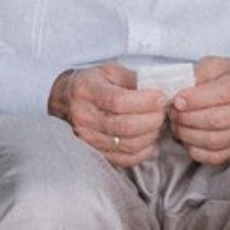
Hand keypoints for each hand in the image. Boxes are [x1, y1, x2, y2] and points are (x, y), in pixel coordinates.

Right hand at [50, 61, 169, 169]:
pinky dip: (144, 151)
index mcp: (85, 90)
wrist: (67, 99)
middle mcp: (83, 116)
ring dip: (150, 134)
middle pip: (125, 126)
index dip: (144, 101)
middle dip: (152, 119)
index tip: (161, 97)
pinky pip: (126, 159)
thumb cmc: (93, 83)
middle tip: (162, 111)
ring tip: (155, 122)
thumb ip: (133, 79)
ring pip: (128, 144)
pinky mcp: (96, 152)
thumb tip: (158, 90)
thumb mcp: (109, 71)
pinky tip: (148, 138)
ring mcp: (87, 137)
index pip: (117, 101)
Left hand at [167, 58, 229, 167]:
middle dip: (187, 118)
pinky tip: (188, 140)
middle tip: (172, 113)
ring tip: (177, 125)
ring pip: (216, 140)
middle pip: (217, 120)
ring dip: (189, 135)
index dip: (195, 99)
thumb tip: (179, 93)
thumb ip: (197, 75)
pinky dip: (198, 151)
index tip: (176, 100)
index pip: (221, 93)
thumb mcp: (215, 66)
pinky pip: (218, 156)